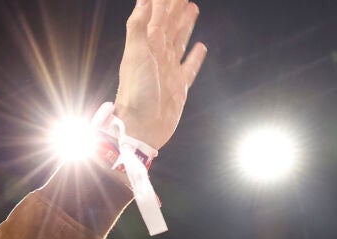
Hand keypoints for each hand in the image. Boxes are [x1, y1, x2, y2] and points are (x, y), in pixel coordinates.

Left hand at [113, 0, 207, 150]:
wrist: (141, 128)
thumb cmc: (136, 92)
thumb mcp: (135, 54)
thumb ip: (138, 26)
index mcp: (146, 46)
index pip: (157, 17)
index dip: (164, 2)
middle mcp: (158, 56)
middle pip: (169, 26)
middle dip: (175, 9)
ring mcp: (169, 71)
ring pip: (179, 41)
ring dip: (185, 25)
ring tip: (192, 9)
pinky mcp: (180, 87)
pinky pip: (189, 67)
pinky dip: (195, 57)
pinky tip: (201, 47)